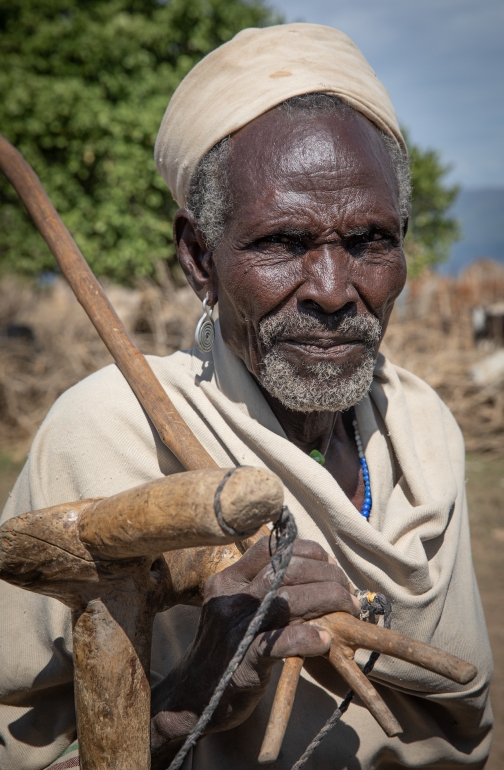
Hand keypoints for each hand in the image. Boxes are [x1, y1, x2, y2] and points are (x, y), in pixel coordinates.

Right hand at [150, 537, 358, 765]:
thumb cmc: (226, 648)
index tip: (330, 564)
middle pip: (286, 569)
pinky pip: (281, 642)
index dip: (308, 550)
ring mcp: (234, 629)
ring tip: (347, 610)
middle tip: (347, 592)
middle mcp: (228, 598)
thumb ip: (267, 590)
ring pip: (287, 599)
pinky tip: (324, 641)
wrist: (193, 698)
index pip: (271, 547)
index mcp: (227, 580)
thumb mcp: (238, 609)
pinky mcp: (243, 661)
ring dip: (327, 600)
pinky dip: (308, 637)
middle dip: (327, 576)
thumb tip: (320, 573)